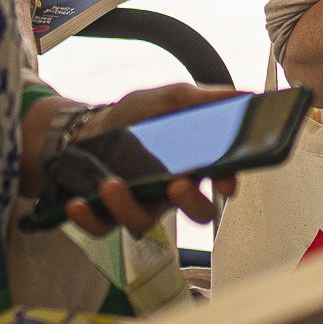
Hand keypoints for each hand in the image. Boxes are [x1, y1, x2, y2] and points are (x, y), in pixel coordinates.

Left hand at [25, 84, 239, 236]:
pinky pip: (102, 227)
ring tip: (111, 184)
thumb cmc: (130, 118)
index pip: (221, 180)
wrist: (84, 130)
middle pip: (195, 212)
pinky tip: (78, 204)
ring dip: (128, 206)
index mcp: (192, 164)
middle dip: (191, 204)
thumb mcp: (167, 98)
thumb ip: (203, 99)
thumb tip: (243, 96)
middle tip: (178, 185)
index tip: (224, 184)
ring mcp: (140, 204)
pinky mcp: (107, 214)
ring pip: (144, 222)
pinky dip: (89, 218)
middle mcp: (171, 190)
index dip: (227, 183)